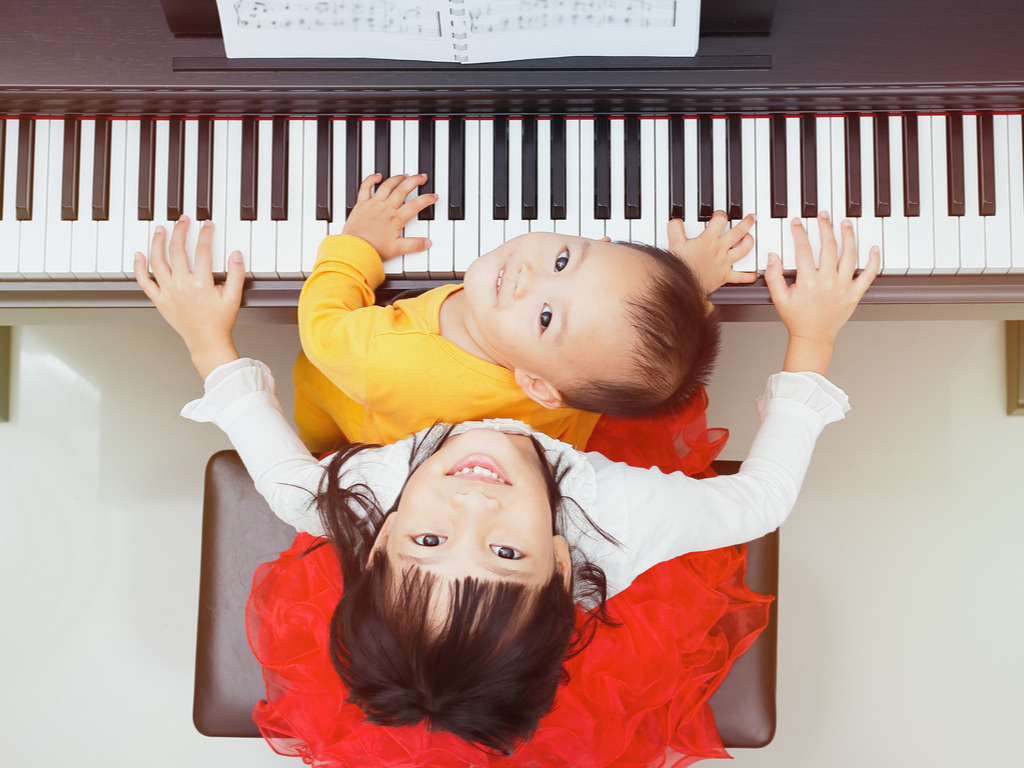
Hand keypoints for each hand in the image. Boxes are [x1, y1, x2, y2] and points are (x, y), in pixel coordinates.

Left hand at [134, 217, 245, 378]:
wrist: (206, 342)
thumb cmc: (220, 322)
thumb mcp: (234, 297)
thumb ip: (236, 274)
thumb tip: (236, 254)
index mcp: (201, 284)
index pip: (202, 251)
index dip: (205, 234)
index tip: (207, 225)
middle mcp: (181, 285)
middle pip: (177, 250)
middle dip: (180, 231)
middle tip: (183, 220)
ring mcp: (168, 292)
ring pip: (158, 261)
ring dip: (158, 242)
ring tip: (160, 229)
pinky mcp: (159, 300)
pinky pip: (144, 281)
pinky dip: (139, 267)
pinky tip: (138, 254)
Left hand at [342, 173, 436, 260]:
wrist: (355, 250)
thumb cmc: (374, 250)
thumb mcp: (398, 250)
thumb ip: (414, 245)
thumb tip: (427, 243)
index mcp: (396, 219)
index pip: (415, 205)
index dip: (426, 199)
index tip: (433, 196)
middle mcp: (386, 208)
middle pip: (403, 189)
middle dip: (414, 181)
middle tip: (422, 177)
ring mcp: (373, 204)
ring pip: (387, 185)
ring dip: (397, 178)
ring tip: (405, 175)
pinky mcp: (361, 204)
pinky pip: (366, 187)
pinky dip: (371, 179)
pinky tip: (377, 176)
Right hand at [667, 211, 756, 293]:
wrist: (683, 284)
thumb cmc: (680, 266)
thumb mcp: (674, 243)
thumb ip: (675, 229)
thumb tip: (675, 221)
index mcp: (708, 240)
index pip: (720, 221)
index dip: (721, 214)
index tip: (720, 214)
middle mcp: (719, 249)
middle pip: (738, 232)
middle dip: (747, 223)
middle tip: (752, 218)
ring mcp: (724, 263)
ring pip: (743, 250)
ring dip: (749, 243)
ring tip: (750, 238)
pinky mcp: (725, 277)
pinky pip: (740, 277)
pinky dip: (749, 276)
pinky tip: (754, 275)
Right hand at [764, 213, 879, 374]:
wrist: (813, 337)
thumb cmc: (797, 319)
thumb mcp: (778, 298)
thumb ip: (773, 276)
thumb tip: (773, 256)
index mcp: (808, 282)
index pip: (803, 249)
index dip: (799, 233)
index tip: (797, 223)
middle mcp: (827, 282)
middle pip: (829, 246)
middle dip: (825, 227)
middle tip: (823, 216)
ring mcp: (843, 287)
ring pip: (849, 255)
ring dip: (848, 236)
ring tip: (845, 223)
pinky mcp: (854, 293)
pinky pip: (868, 274)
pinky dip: (873, 260)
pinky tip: (874, 248)